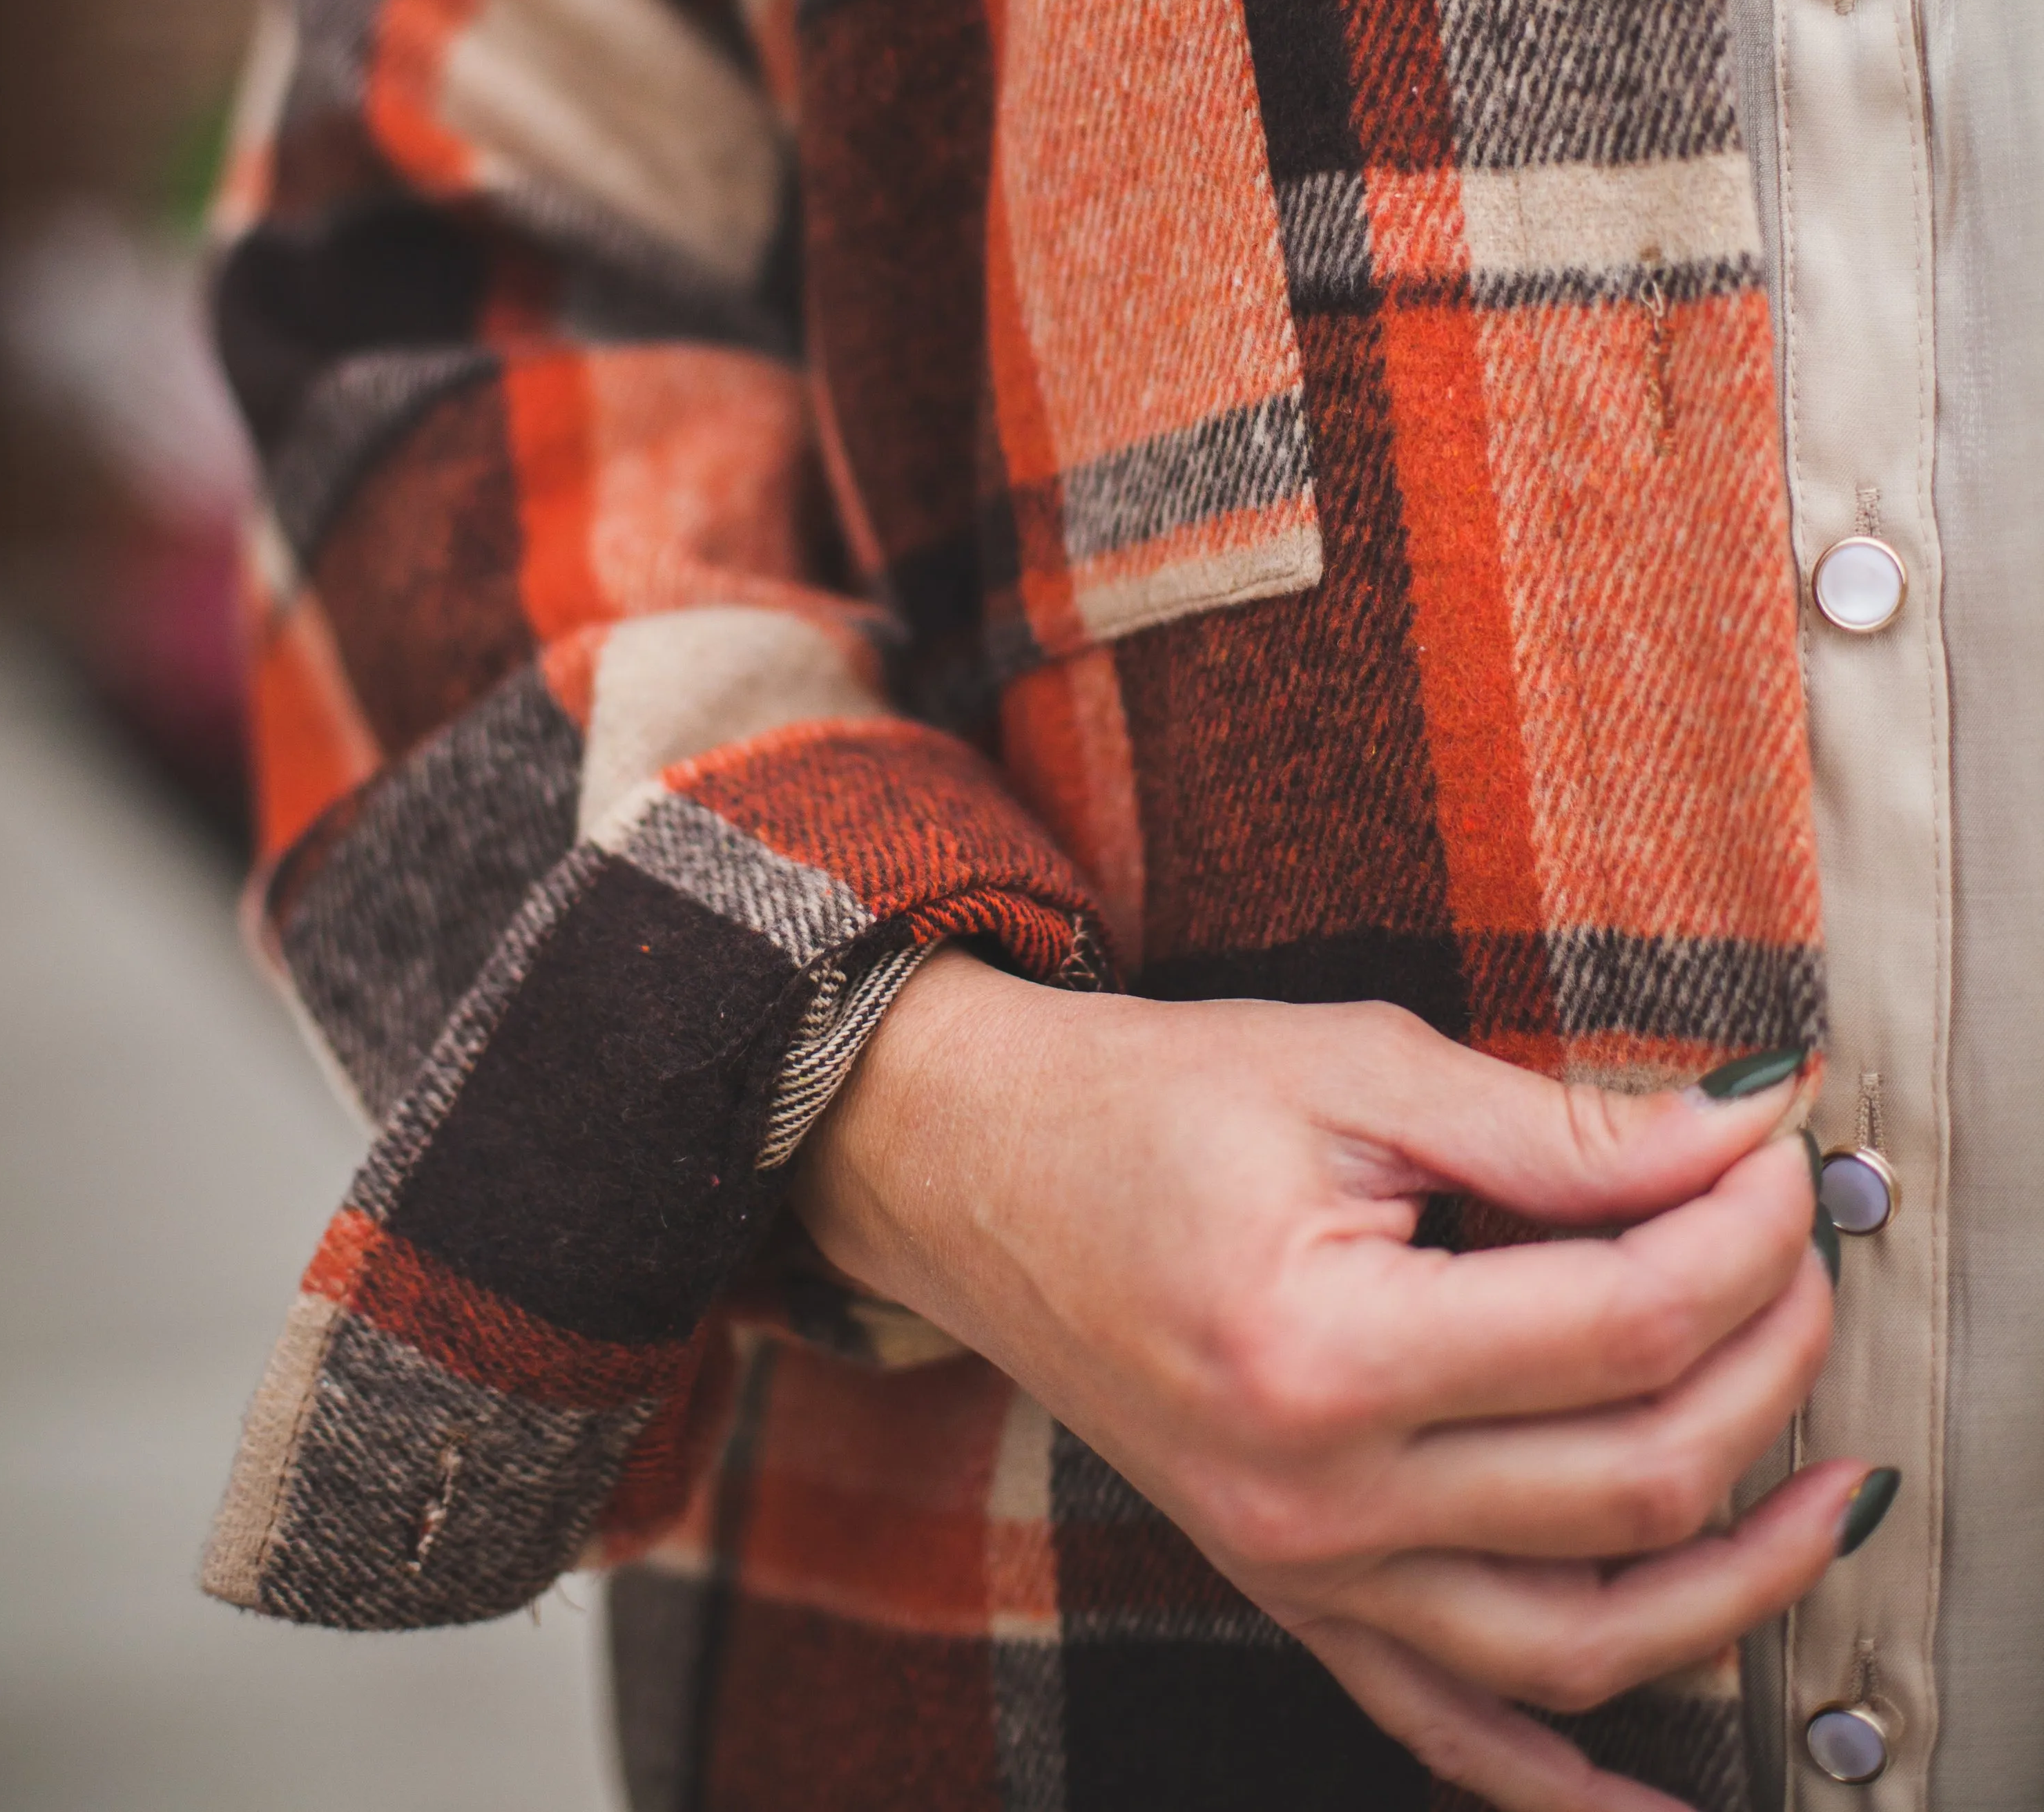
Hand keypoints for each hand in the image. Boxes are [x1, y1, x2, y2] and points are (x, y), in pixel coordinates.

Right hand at [796, 953, 1870, 1811]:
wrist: (971, 1168)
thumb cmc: (1147, 1100)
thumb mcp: (1353, 1068)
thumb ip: (1556, 1126)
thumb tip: (1745, 1133)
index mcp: (1324, 1348)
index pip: (1621, 1321)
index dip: (1743, 1235)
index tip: (1785, 1155)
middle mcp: (1316, 1496)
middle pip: (1632, 1476)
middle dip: (1766, 1357)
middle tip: (1801, 1251)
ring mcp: (1302, 1571)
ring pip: (1586, 1637)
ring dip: (1744, 1573)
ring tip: (1835, 1488)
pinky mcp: (1293, 1598)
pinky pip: (1455, 1734)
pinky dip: (1575, 1790)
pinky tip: (1675, 1801)